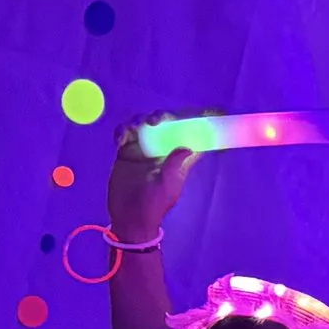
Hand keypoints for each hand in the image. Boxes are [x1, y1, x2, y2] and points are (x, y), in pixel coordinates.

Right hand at [109, 122, 195, 245]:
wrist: (129, 217)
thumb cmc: (153, 204)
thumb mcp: (167, 185)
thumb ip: (175, 165)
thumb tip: (188, 147)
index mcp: (176, 158)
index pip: (190, 136)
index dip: (198, 123)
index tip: (208, 111)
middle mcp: (161, 150)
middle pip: (164, 125)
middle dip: (162, 117)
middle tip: (156, 120)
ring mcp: (142, 149)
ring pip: (143, 125)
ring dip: (140, 121)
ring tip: (137, 126)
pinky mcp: (125, 152)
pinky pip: (124, 134)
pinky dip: (122, 131)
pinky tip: (121, 138)